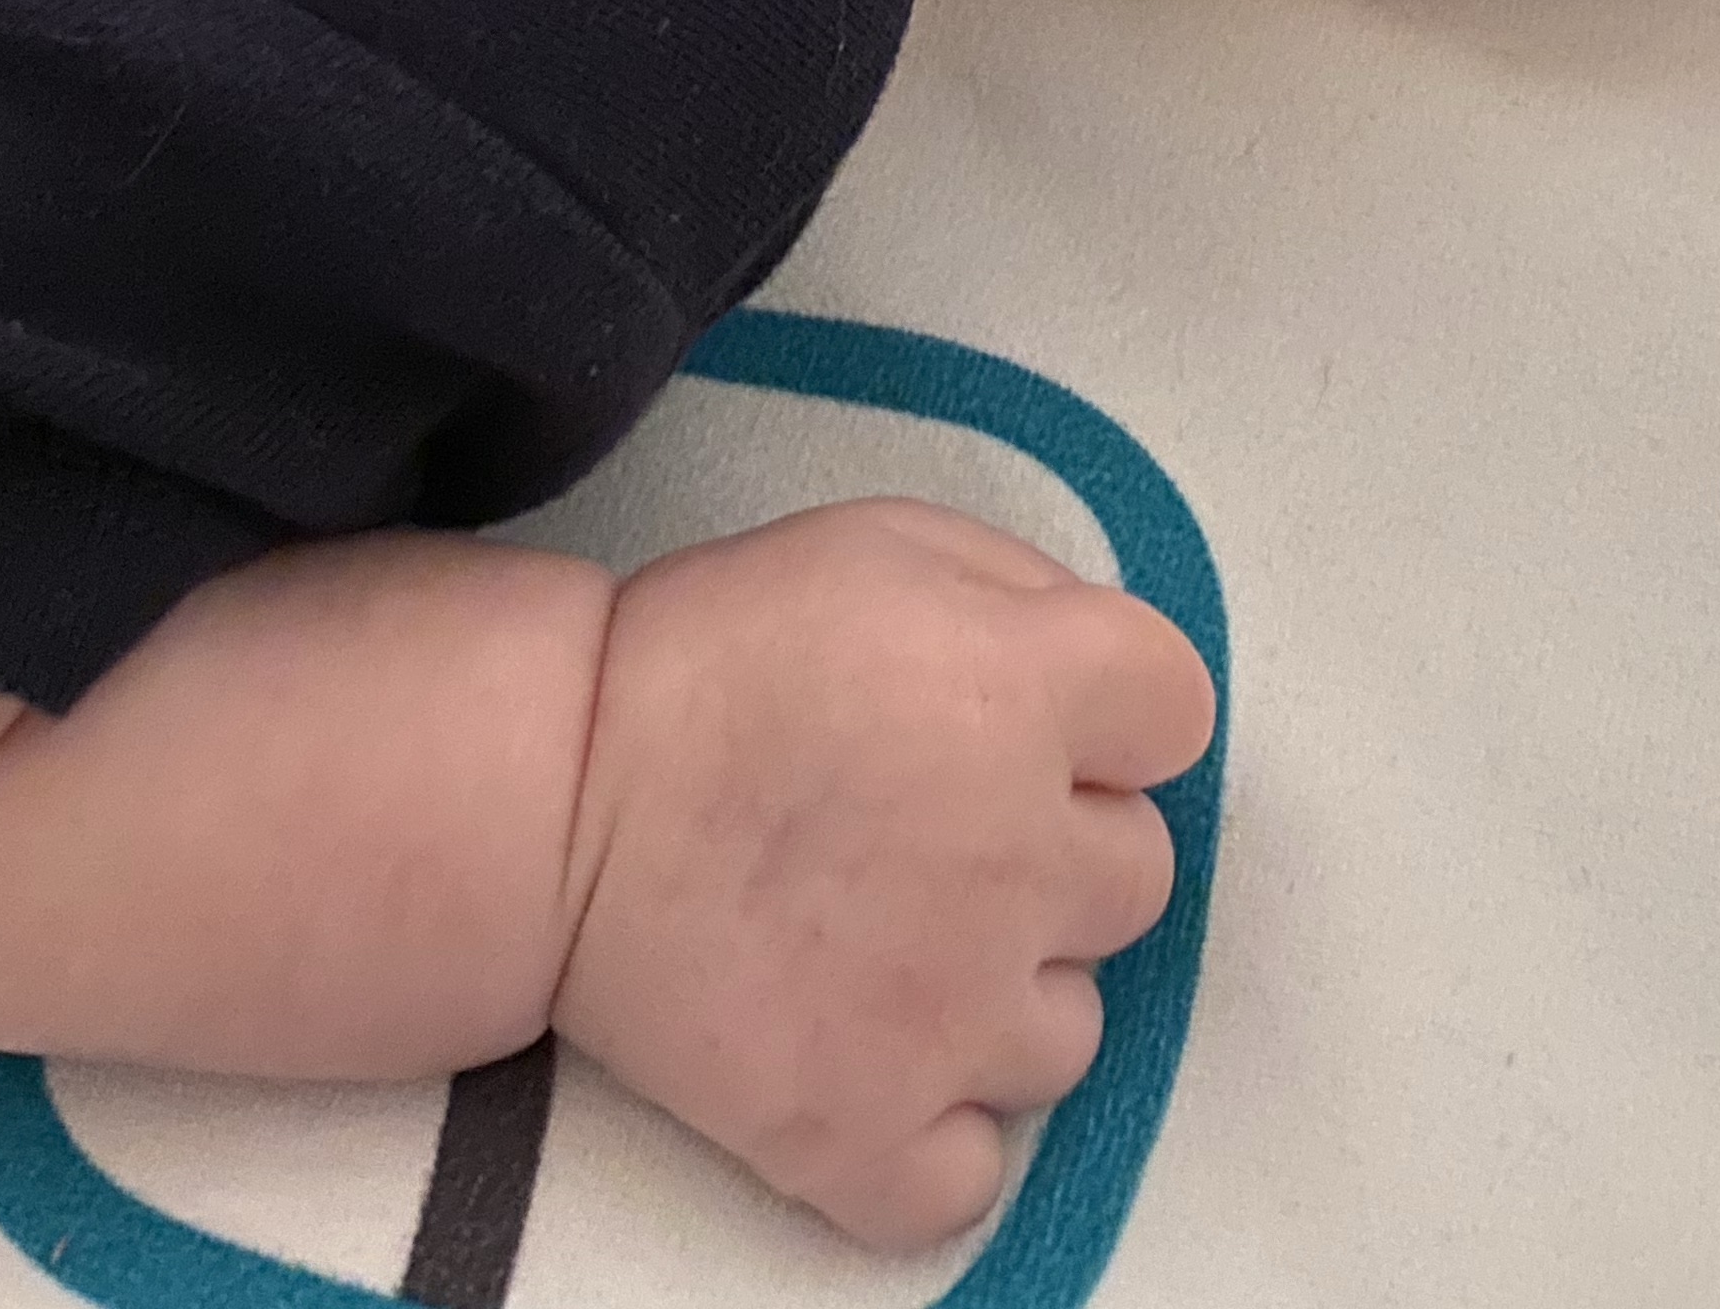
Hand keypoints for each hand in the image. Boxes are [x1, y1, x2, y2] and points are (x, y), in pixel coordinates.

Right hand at [546, 498, 1215, 1249]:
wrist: (540, 800)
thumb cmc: (707, 657)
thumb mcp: (878, 544)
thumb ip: (1024, 593)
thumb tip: (1099, 671)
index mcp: (1021, 694)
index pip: (1178, 713)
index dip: (1108, 713)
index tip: (1033, 719)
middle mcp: (1017, 859)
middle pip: (1137, 874)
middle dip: (1054, 848)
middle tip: (929, 825)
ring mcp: (951, 1016)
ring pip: (1068, 1030)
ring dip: (999, 991)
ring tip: (885, 942)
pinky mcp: (867, 1134)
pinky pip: (970, 1174)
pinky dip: (930, 1134)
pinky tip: (874, 1058)